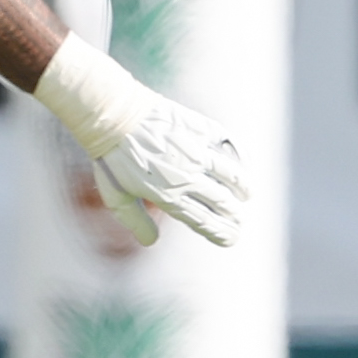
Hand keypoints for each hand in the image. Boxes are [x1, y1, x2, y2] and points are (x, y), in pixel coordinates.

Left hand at [34, 39, 245, 248]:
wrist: (112, 115)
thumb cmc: (111, 158)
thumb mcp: (116, 195)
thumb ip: (134, 221)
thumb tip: (150, 242)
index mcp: (166, 195)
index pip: (203, 221)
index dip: (221, 233)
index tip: (231, 239)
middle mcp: (186, 176)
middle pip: (222, 202)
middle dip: (236, 215)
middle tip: (240, 218)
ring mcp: (196, 152)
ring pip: (234, 176)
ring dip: (244, 188)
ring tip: (246, 194)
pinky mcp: (201, 130)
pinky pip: (231, 147)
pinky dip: (241, 159)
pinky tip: (242, 165)